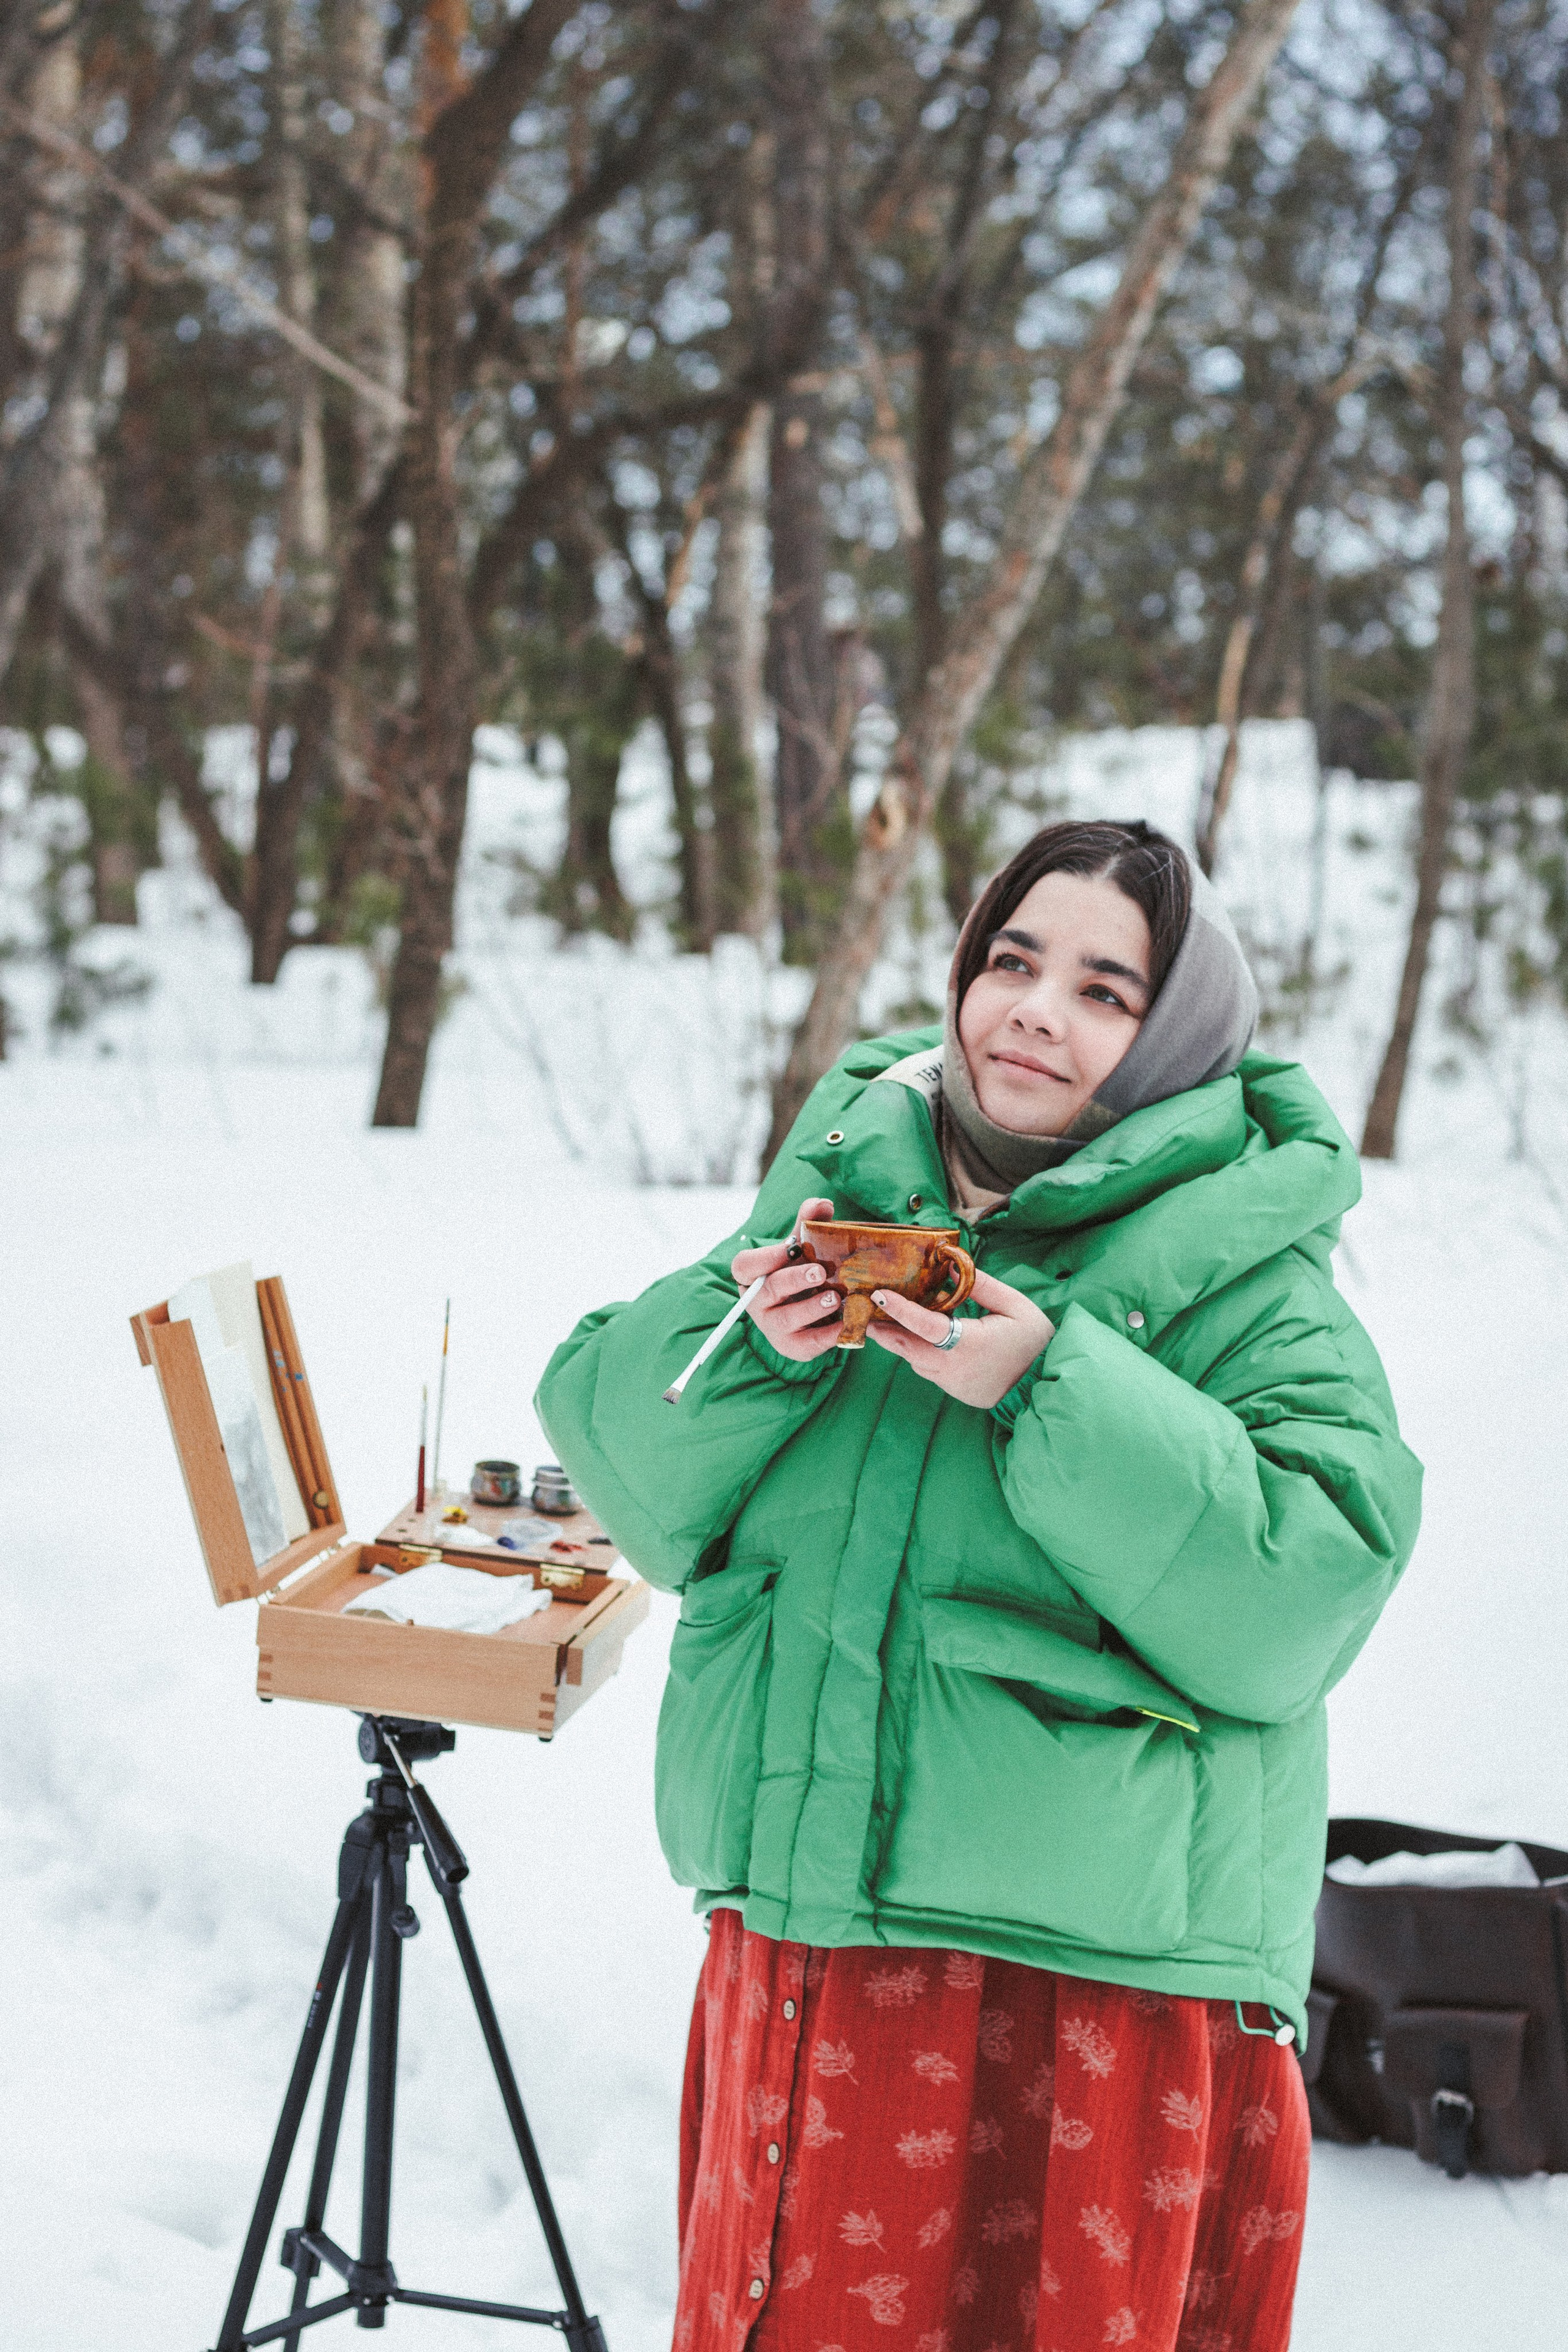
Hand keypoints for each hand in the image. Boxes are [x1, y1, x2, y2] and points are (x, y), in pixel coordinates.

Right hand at [731, 1197, 842, 1361]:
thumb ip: (808, 1223)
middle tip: (820, 1272)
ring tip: (835, 1298)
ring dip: (811, 1308)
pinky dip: (826, 1335)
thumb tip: (822, 1204)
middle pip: (768, 1291)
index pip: (744, 1266)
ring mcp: (772, 1326)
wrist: (813, 1309)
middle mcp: (756, 1302)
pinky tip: (846, 1323)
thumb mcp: (802, 1247)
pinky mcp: (791, 1346)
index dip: (764, 1258)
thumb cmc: (801, 1271)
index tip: (789, 1248)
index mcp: (752, 1275)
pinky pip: (806, 1344)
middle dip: (794, 1280)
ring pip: (786, 1319)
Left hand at [867, 1267, 1053, 1408]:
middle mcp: (955, 1368)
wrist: (1047, 1383)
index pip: (925, 1324)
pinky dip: (925, 1356)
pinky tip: (926, 1341)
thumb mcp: (1015, 1306)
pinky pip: (932, 1373)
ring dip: (905, 1344)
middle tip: (866, 1316)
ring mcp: (955, 1384)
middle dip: (886, 1331)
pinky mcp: (958, 1393)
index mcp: (970, 1344)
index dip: (900, 1309)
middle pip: (909, 1348)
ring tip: (889, 1323)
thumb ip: (981, 1285)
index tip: (879, 1295)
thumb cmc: (1035, 1341)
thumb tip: (949, 1265)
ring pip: (918, 1362)